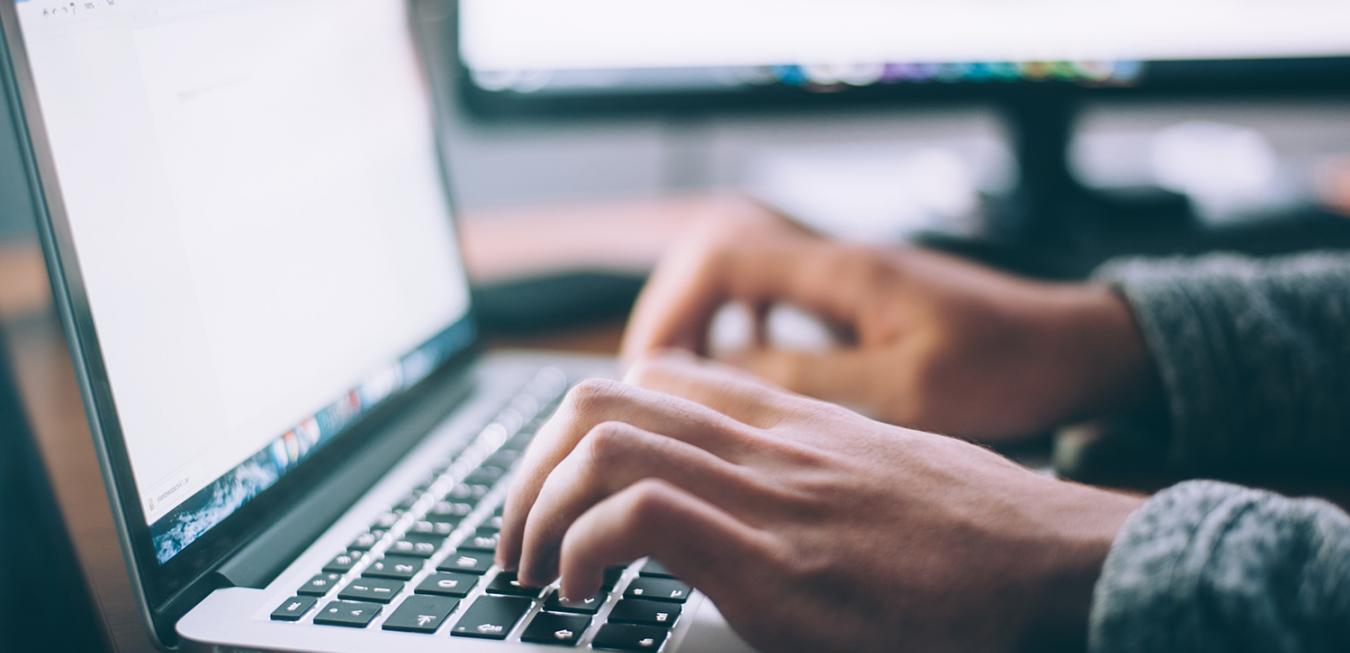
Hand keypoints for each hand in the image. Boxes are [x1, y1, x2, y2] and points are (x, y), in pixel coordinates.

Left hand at [497, 354, 1143, 652]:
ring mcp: (768, 497)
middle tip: (518, 534)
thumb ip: (814, 467)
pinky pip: (641, 516)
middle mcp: (766, 445)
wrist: (1057, 562)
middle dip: (531, 468)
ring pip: (604, 442)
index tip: (563, 482)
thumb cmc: (979, 532)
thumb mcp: (885, 472)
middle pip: (602, 399)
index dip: (583, 424)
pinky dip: (583, 548)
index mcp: (788, 424)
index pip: (655, 377)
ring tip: (533, 568)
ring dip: (537, 507)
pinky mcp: (774, 564)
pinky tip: (581, 594)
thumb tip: (765, 501)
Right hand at [622, 209, 1156, 439]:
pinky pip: (774, 300)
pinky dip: (741, 331)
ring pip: (741, 278)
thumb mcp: (907, 391)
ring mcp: (846, 278)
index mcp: (843, 272)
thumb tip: (722, 379)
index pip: (721, 257)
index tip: (651, 370)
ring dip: (702, 324)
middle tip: (652, 384)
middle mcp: (836, 263)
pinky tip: (742, 374)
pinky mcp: (858, 301)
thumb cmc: (1008, 368)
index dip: (671, 309)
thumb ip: (811, 381)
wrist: (1075, 349)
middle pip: (716, 258)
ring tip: (682, 385)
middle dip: (672, 317)